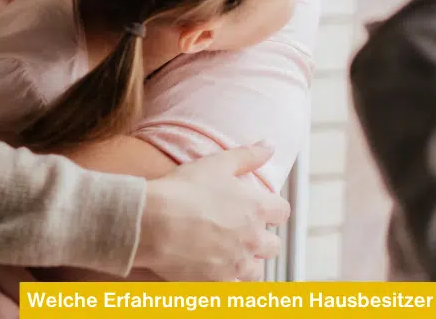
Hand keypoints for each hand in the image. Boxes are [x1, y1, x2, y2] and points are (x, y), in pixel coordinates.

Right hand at [134, 143, 289, 280]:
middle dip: (261, 239)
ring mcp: (236, 264)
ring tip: (229, 255)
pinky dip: (227, 282)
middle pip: (272, 246)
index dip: (272, 209)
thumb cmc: (183, 190)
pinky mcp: (217, 283)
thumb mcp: (217, 163)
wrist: (152, 223)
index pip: (283, 212)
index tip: (259, 208)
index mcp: (257, 208)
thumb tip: (270, 146)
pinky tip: (214, 272)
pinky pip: (232, 289)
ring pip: (255, 271)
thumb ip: (248, 155)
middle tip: (241, 232)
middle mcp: (253, 239)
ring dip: (247, 263)